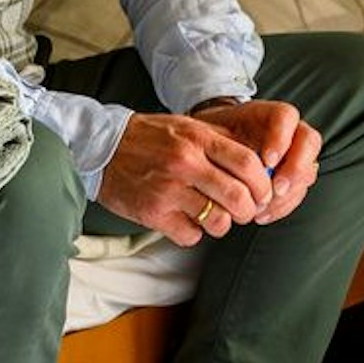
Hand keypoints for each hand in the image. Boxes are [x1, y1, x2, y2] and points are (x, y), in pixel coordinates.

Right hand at [94, 112, 273, 246]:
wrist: (100, 146)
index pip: (248, 164)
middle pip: (238, 198)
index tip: (262, 193)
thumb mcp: (186, 126)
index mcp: (197, 139)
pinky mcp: (153, 213)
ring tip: (213, 216)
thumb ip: (219, 141)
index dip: (263, 184)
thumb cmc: (148, 137)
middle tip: (244, 211)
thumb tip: (260, 162)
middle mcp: (185, 163)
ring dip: (222, 224)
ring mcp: (168, 190)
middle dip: (249, 211)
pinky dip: (193, 232)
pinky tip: (184, 220)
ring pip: (218, 221)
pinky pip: (191, 236)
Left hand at [193, 99, 321, 224]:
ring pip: (308, 172)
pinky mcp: (292, 178)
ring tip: (263, 206)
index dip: (281, 138)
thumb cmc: (217, 136)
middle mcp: (289, 133)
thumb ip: (225, 140)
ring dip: (289, 193)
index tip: (267, 160)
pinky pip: (297, 193)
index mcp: (270, 115)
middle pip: (309, 143)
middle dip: (296, 169)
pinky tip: (263, 214)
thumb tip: (233, 159)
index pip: (286, 116)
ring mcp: (294, 156)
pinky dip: (282, 206)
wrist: (216, 149)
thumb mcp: (215, 130)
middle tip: (276, 188)